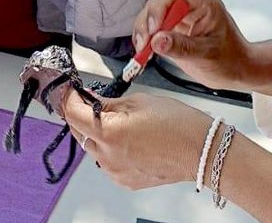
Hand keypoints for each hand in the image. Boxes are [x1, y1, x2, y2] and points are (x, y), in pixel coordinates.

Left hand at [64, 91, 209, 189]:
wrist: (202, 151)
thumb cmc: (178, 124)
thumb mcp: (139, 101)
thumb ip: (108, 102)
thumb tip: (90, 99)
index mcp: (108, 132)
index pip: (72, 113)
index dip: (69, 98)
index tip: (71, 90)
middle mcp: (107, 156)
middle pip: (80, 132)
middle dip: (83, 115)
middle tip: (96, 102)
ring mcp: (115, 171)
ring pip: (93, 148)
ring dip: (98, 134)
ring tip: (121, 122)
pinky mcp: (125, 180)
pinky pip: (108, 162)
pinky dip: (111, 149)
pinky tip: (130, 140)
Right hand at [132, 0, 254, 90]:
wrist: (237, 71)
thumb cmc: (231, 60)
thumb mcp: (207, 55)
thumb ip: (181, 47)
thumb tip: (157, 40)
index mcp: (205, 5)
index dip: (159, 8)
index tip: (152, 28)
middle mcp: (192, 8)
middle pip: (160, 4)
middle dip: (147, 23)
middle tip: (143, 44)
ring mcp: (183, 19)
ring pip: (153, 17)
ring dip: (144, 32)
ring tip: (143, 51)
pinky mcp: (175, 31)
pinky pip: (155, 30)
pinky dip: (147, 41)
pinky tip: (145, 52)